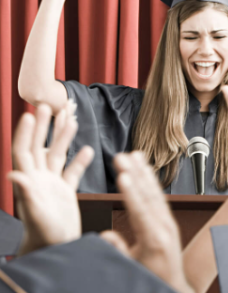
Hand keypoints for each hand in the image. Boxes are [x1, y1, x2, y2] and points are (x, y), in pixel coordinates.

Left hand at [8, 101, 93, 254]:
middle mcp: (39, 179)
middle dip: (43, 127)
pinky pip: (73, 171)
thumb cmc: (43, 236)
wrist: (55, 249)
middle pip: (40, 147)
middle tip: (45, 106)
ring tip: (71, 120)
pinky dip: (81, 160)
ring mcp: (52, 184)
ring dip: (63, 138)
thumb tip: (12, 172)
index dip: (26, 133)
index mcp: (30, 182)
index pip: (25, 152)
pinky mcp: (65, 191)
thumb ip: (26, 193)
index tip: (29, 114)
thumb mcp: (35, 214)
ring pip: (58, 155)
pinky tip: (89, 150)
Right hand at [100, 152, 192, 292]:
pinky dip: (152, 180)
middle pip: (147, 195)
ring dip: (143, 172)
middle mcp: (164, 226)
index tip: (122, 175)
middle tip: (122, 156)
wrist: (174, 286)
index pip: (140, 211)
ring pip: (154, 192)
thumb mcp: (132, 269)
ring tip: (134, 155)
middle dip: (134, 174)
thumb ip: (119, 251)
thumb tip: (105, 234)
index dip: (130, 193)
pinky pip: (159, 196)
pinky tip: (145, 169)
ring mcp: (168, 220)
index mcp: (154, 239)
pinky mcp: (168, 218)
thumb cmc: (152, 280)